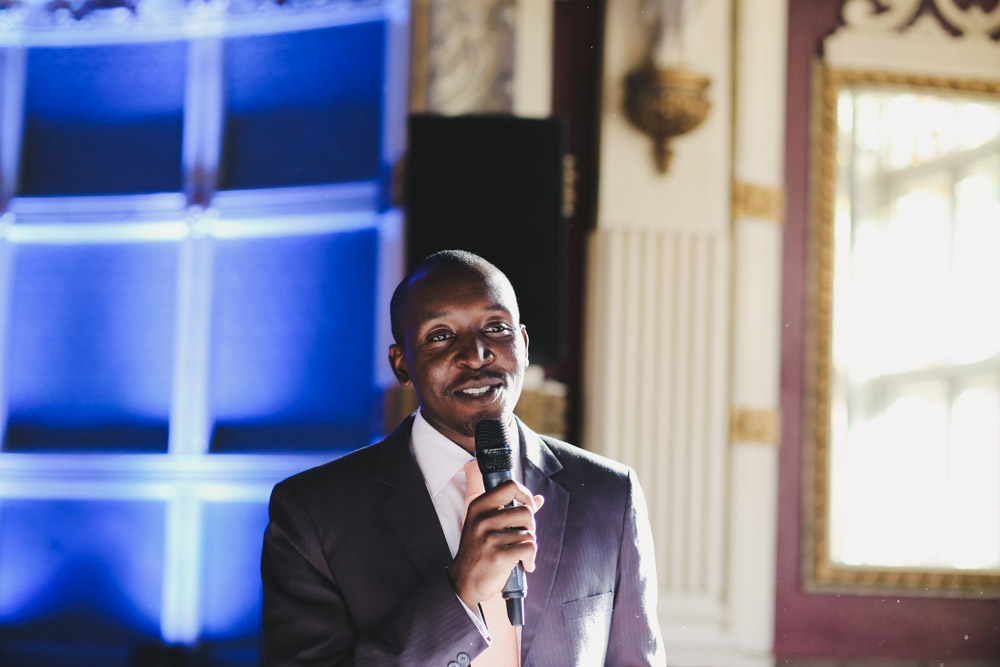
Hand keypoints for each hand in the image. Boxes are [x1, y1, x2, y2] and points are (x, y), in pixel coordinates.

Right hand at [446, 480, 544, 608]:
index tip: (528, 506)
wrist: (464, 582)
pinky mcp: (499, 556)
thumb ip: (512, 510)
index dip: (525, 495)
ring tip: (519, 554)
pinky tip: (524, 564)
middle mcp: (483, 519)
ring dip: (529, 545)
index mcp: (479, 506)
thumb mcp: (486, 525)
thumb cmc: (478, 552)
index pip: (510, 486)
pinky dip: (531, 558)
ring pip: (529, 533)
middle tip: (523, 537)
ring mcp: (490, 537)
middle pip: (526, 511)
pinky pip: (530, 548)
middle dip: (531, 526)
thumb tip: (539, 499)